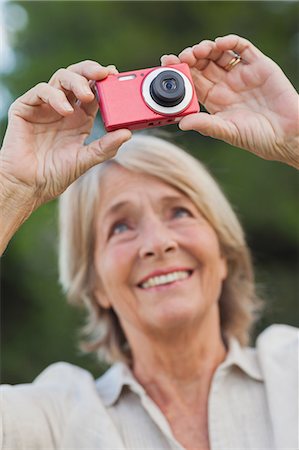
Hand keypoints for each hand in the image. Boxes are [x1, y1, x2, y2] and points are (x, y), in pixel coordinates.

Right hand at [0, 60, 131, 208]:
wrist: (29, 185)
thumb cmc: (55, 175)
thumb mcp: (86, 160)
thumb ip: (106, 147)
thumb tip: (128, 133)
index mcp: (79, 119)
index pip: (93, 92)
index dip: (103, 81)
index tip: (114, 75)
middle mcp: (63, 109)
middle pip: (77, 77)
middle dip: (91, 71)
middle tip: (104, 74)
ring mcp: (44, 107)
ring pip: (60, 78)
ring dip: (76, 81)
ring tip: (87, 96)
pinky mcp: (25, 108)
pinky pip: (41, 91)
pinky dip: (55, 96)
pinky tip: (65, 111)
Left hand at [161, 34, 298, 167]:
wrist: (286, 134)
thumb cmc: (257, 137)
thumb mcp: (227, 132)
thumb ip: (206, 125)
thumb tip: (182, 123)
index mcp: (214, 100)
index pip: (192, 81)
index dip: (179, 71)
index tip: (168, 63)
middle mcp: (225, 85)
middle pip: (202, 64)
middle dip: (190, 57)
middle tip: (184, 56)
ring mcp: (240, 74)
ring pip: (218, 53)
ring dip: (206, 48)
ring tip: (200, 51)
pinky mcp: (258, 65)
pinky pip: (242, 48)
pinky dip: (230, 42)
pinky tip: (220, 44)